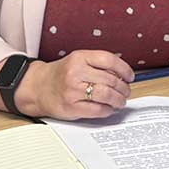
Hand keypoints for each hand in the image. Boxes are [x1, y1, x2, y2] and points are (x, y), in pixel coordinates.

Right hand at [17, 50, 133, 119]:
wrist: (38, 87)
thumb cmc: (61, 74)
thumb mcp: (78, 61)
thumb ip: (97, 65)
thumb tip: (122, 75)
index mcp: (79, 57)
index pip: (109, 60)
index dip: (124, 69)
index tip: (130, 76)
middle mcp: (76, 72)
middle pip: (110, 80)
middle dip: (123, 88)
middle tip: (126, 91)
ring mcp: (73, 90)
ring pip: (106, 95)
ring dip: (118, 100)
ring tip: (120, 101)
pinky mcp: (71, 107)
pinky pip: (97, 110)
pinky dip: (108, 110)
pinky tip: (109, 109)